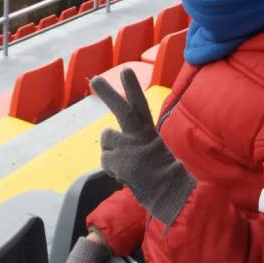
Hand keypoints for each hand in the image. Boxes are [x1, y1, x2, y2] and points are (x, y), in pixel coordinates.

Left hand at [90, 68, 195, 224]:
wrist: (168, 193)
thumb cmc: (159, 172)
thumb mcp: (149, 149)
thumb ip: (131, 139)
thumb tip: (107, 134)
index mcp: (148, 131)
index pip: (139, 104)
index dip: (132, 87)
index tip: (125, 70)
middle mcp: (138, 135)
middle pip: (122, 110)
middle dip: (108, 93)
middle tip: (95, 79)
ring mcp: (129, 147)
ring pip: (107, 141)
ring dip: (111, 152)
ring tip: (128, 164)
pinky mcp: (119, 160)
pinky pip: (105, 161)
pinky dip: (112, 169)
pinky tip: (126, 175)